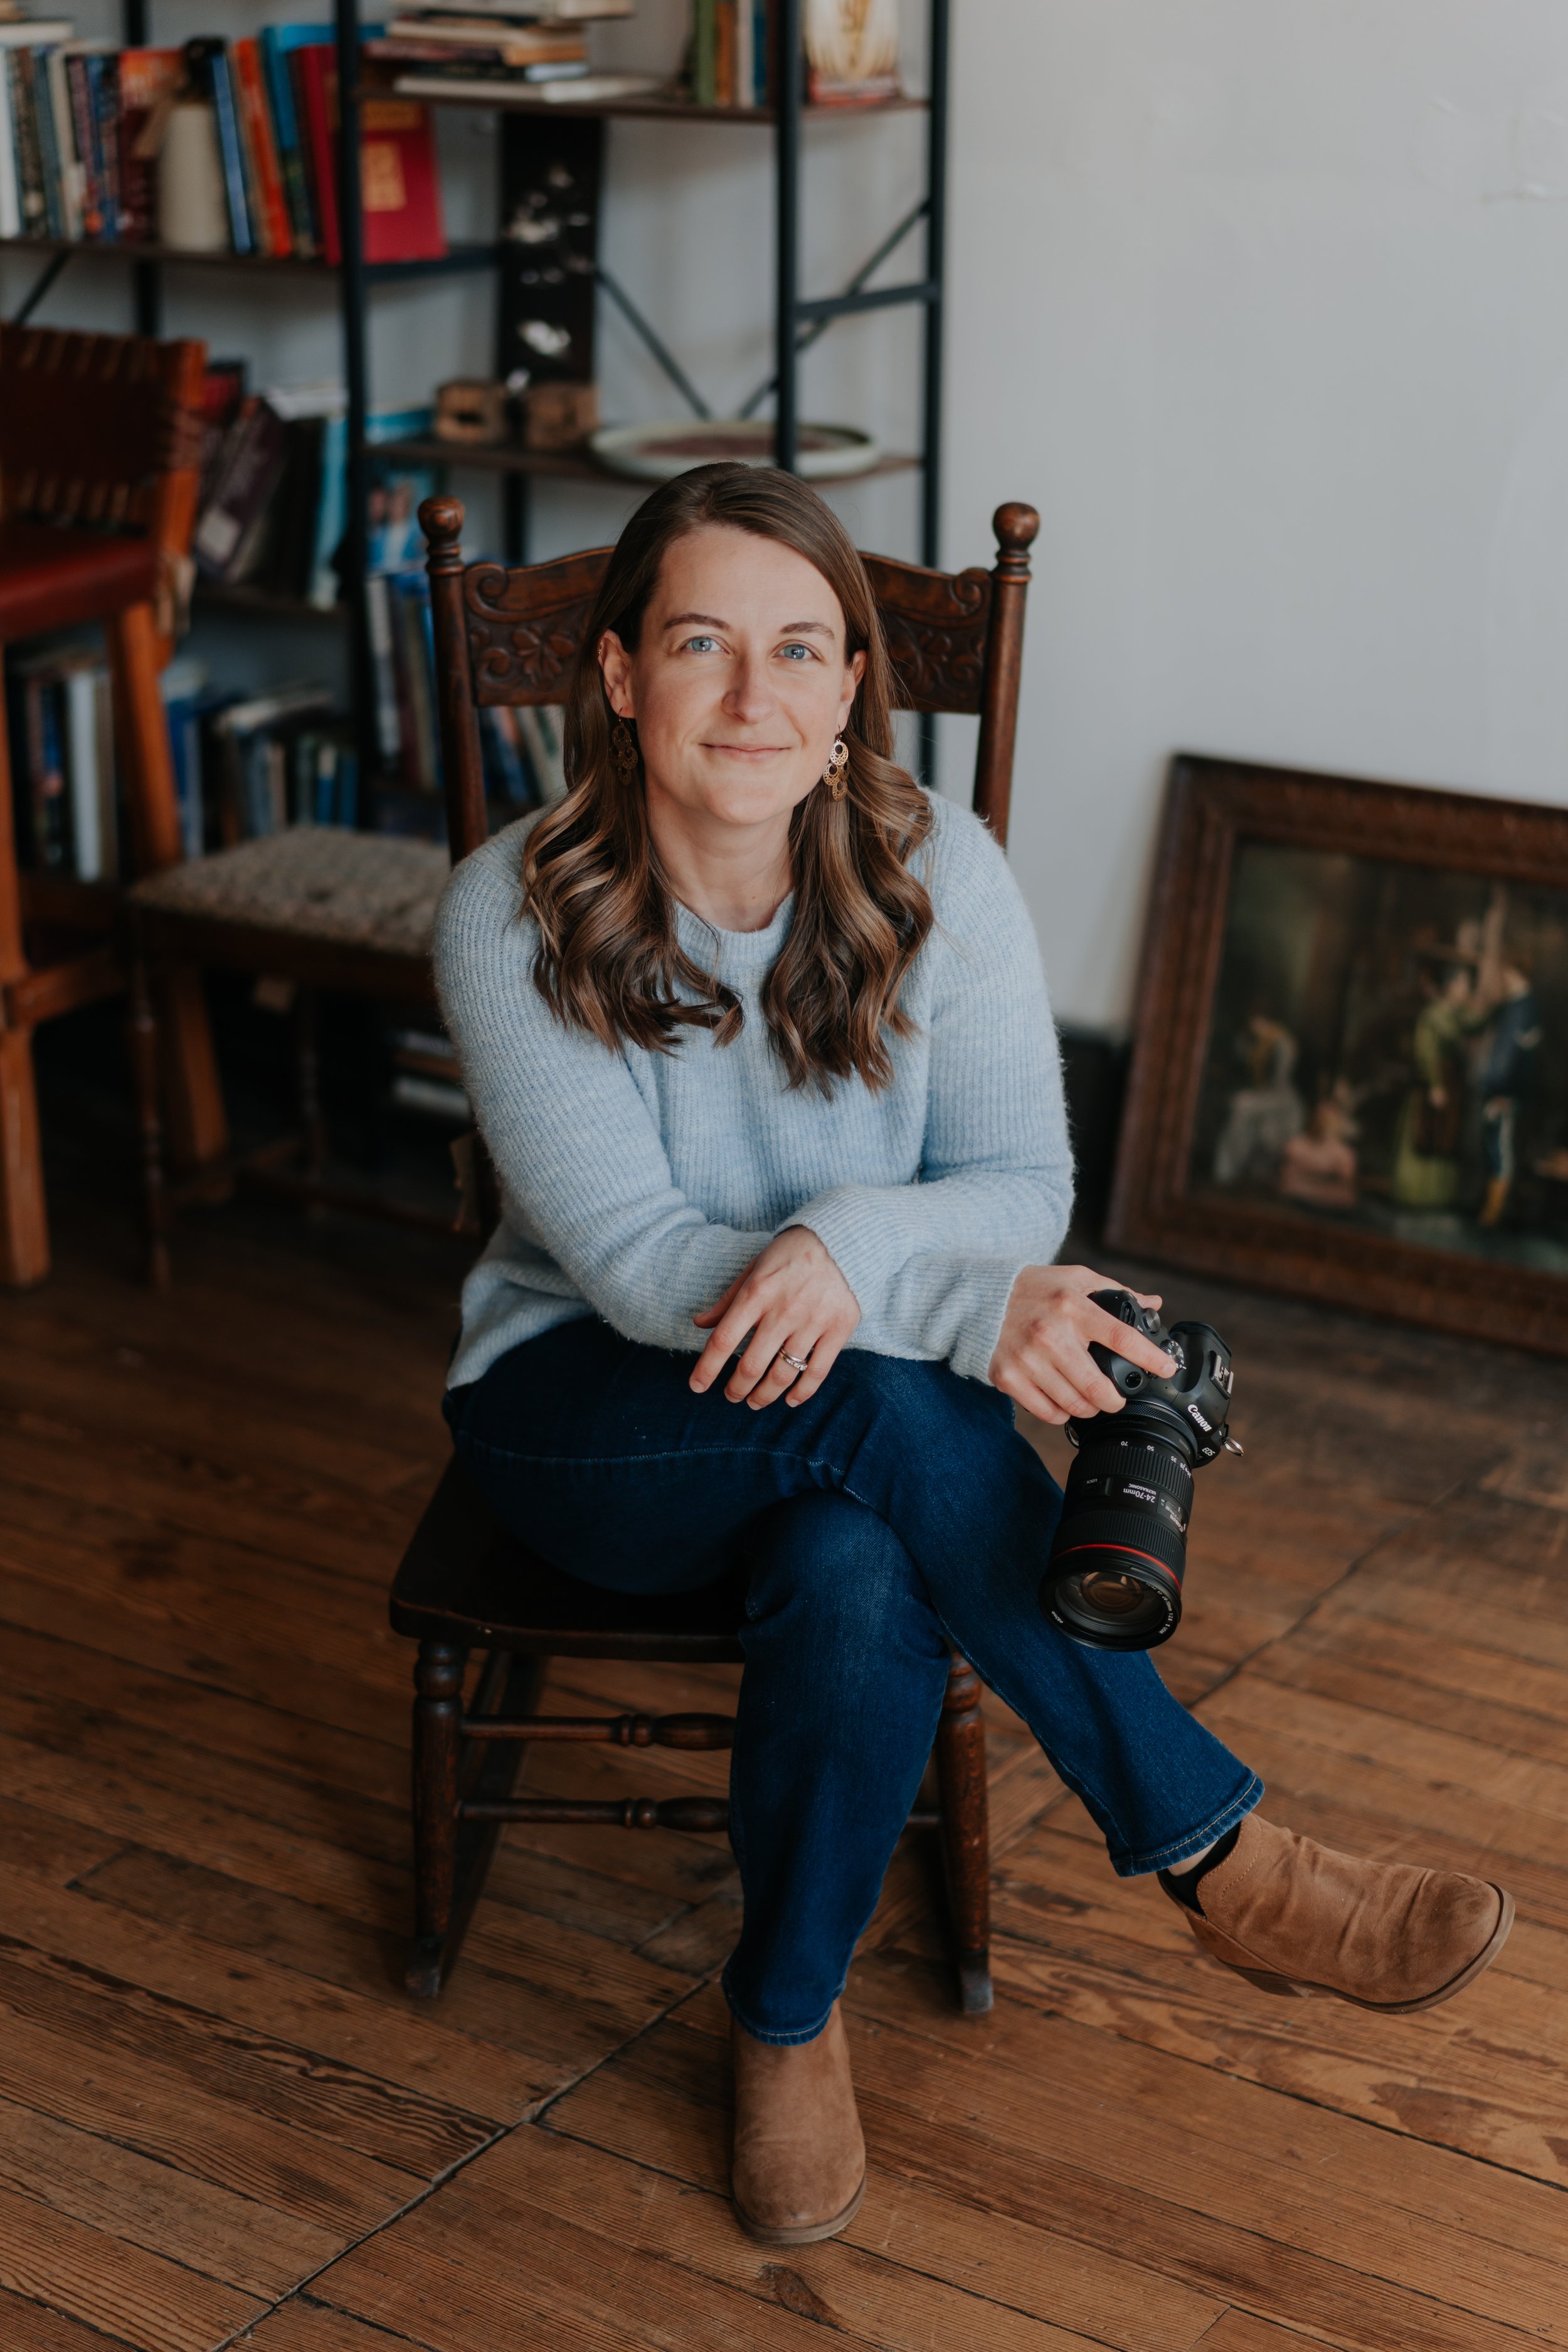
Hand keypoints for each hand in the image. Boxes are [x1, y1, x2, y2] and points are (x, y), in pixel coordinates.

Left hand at [690, 1226, 859, 1408]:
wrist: (841, 1237)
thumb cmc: (790, 1254)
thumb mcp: (754, 1269)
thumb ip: (727, 1300)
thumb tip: (699, 1324)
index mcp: (756, 1293)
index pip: (723, 1340)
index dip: (706, 1369)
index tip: (697, 1387)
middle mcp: (783, 1310)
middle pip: (751, 1366)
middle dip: (736, 1389)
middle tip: (732, 1396)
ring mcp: (812, 1321)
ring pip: (783, 1374)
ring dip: (764, 1395)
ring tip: (755, 1402)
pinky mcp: (838, 1329)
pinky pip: (817, 1371)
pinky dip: (802, 1392)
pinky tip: (789, 1400)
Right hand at [989, 1264, 1175, 1426]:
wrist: (976, 1297)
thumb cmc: (1031, 1287)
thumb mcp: (1074, 1278)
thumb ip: (1116, 1290)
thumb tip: (1154, 1303)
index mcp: (1072, 1306)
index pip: (1121, 1337)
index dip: (1149, 1358)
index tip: (1166, 1369)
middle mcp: (1050, 1334)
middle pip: (1098, 1387)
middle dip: (1115, 1400)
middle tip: (1116, 1398)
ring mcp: (1027, 1359)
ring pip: (1074, 1405)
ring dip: (1088, 1408)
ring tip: (1089, 1400)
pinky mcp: (1008, 1377)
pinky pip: (1046, 1412)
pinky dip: (1061, 1413)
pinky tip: (1063, 1401)